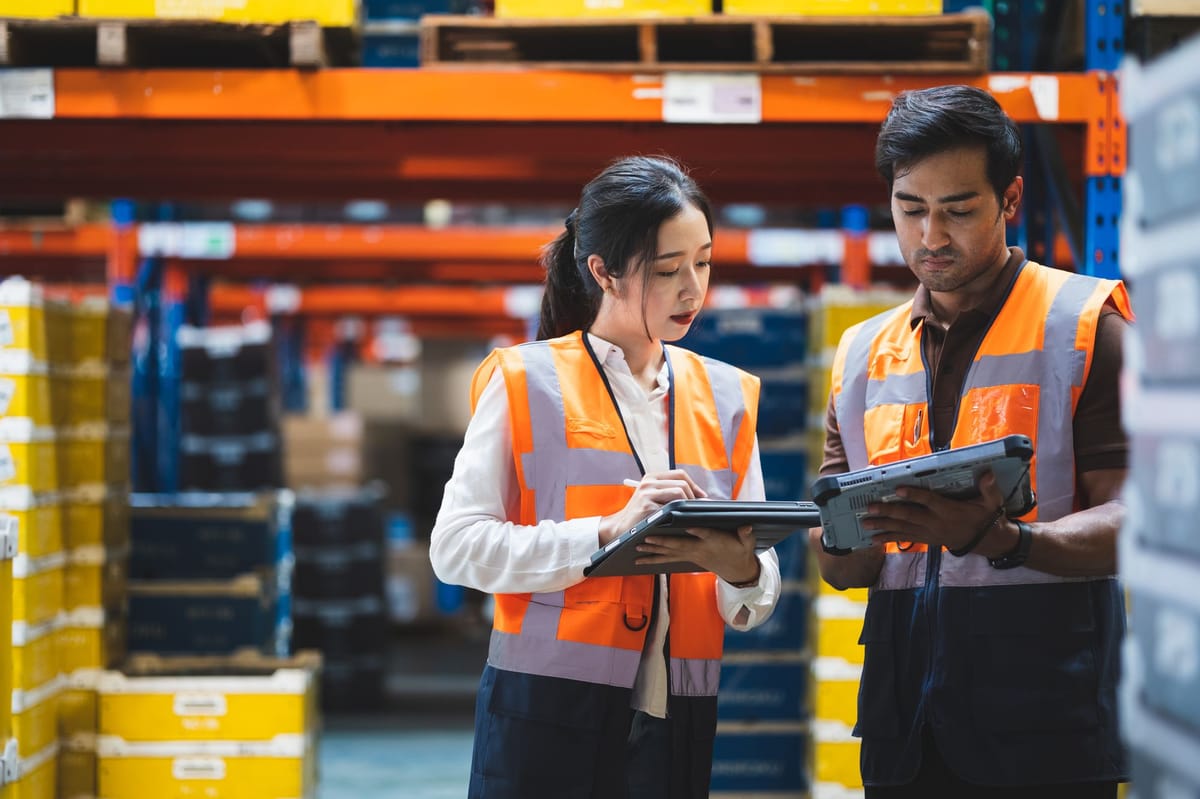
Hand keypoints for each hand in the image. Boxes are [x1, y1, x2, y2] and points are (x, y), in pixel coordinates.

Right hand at [597, 470, 706, 545]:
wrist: (620, 527)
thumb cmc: (640, 514)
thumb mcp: (652, 497)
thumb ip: (670, 492)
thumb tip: (700, 496)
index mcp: (652, 477)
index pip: (680, 474)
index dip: (694, 485)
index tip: (702, 497)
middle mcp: (649, 482)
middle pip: (682, 483)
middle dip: (694, 497)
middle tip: (698, 509)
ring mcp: (647, 493)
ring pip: (679, 492)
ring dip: (688, 505)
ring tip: (690, 514)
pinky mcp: (647, 506)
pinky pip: (671, 507)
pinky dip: (679, 514)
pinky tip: (681, 520)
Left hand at [635, 524, 759, 584]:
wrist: (736, 570)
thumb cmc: (740, 551)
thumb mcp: (747, 543)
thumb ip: (746, 534)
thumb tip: (747, 526)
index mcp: (714, 542)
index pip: (706, 535)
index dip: (699, 531)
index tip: (689, 526)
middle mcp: (700, 549)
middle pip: (680, 545)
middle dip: (664, 542)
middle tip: (647, 537)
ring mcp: (691, 555)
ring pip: (670, 553)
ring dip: (654, 551)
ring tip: (638, 547)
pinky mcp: (687, 558)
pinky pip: (667, 560)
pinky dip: (653, 559)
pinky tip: (640, 560)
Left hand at [864, 471, 1009, 554]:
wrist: (984, 541)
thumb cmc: (984, 516)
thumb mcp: (991, 502)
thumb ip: (988, 489)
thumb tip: (988, 474)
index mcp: (949, 510)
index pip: (929, 501)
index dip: (914, 494)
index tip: (898, 488)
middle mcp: (935, 522)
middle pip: (909, 516)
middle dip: (888, 512)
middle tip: (870, 507)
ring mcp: (928, 533)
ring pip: (902, 529)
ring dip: (882, 526)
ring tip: (865, 523)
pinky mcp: (924, 539)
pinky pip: (904, 539)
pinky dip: (888, 538)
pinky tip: (873, 538)